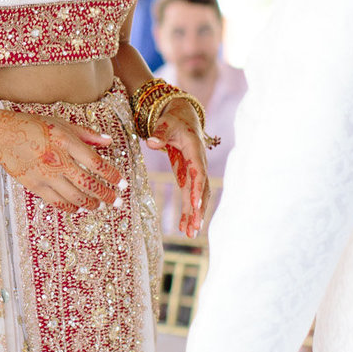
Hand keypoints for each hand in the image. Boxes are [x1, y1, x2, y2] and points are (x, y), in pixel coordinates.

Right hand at [0, 107, 124, 212]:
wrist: (2, 135)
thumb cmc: (33, 126)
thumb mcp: (62, 123)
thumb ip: (87, 134)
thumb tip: (108, 141)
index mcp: (66, 142)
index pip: (96, 163)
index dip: (112, 176)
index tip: (122, 183)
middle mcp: (57, 160)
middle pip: (88, 184)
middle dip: (107, 195)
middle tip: (118, 201)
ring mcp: (45, 175)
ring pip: (74, 196)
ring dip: (91, 203)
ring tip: (100, 205)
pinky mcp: (35, 185)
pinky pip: (57, 202)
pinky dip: (71, 207)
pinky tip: (79, 207)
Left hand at [146, 99, 209, 237]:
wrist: (184, 118)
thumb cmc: (173, 120)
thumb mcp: (166, 124)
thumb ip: (160, 133)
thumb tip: (151, 142)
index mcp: (195, 151)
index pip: (198, 173)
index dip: (198, 190)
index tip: (196, 206)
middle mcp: (199, 164)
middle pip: (201, 190)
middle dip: (199, 209)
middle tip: (195, 228)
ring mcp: (195, 172)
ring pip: (198, 196)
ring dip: (195, 215)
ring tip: (191, 234)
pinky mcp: (188, 177)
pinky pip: (189, 196)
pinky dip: (187, 211)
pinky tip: (184, 227)